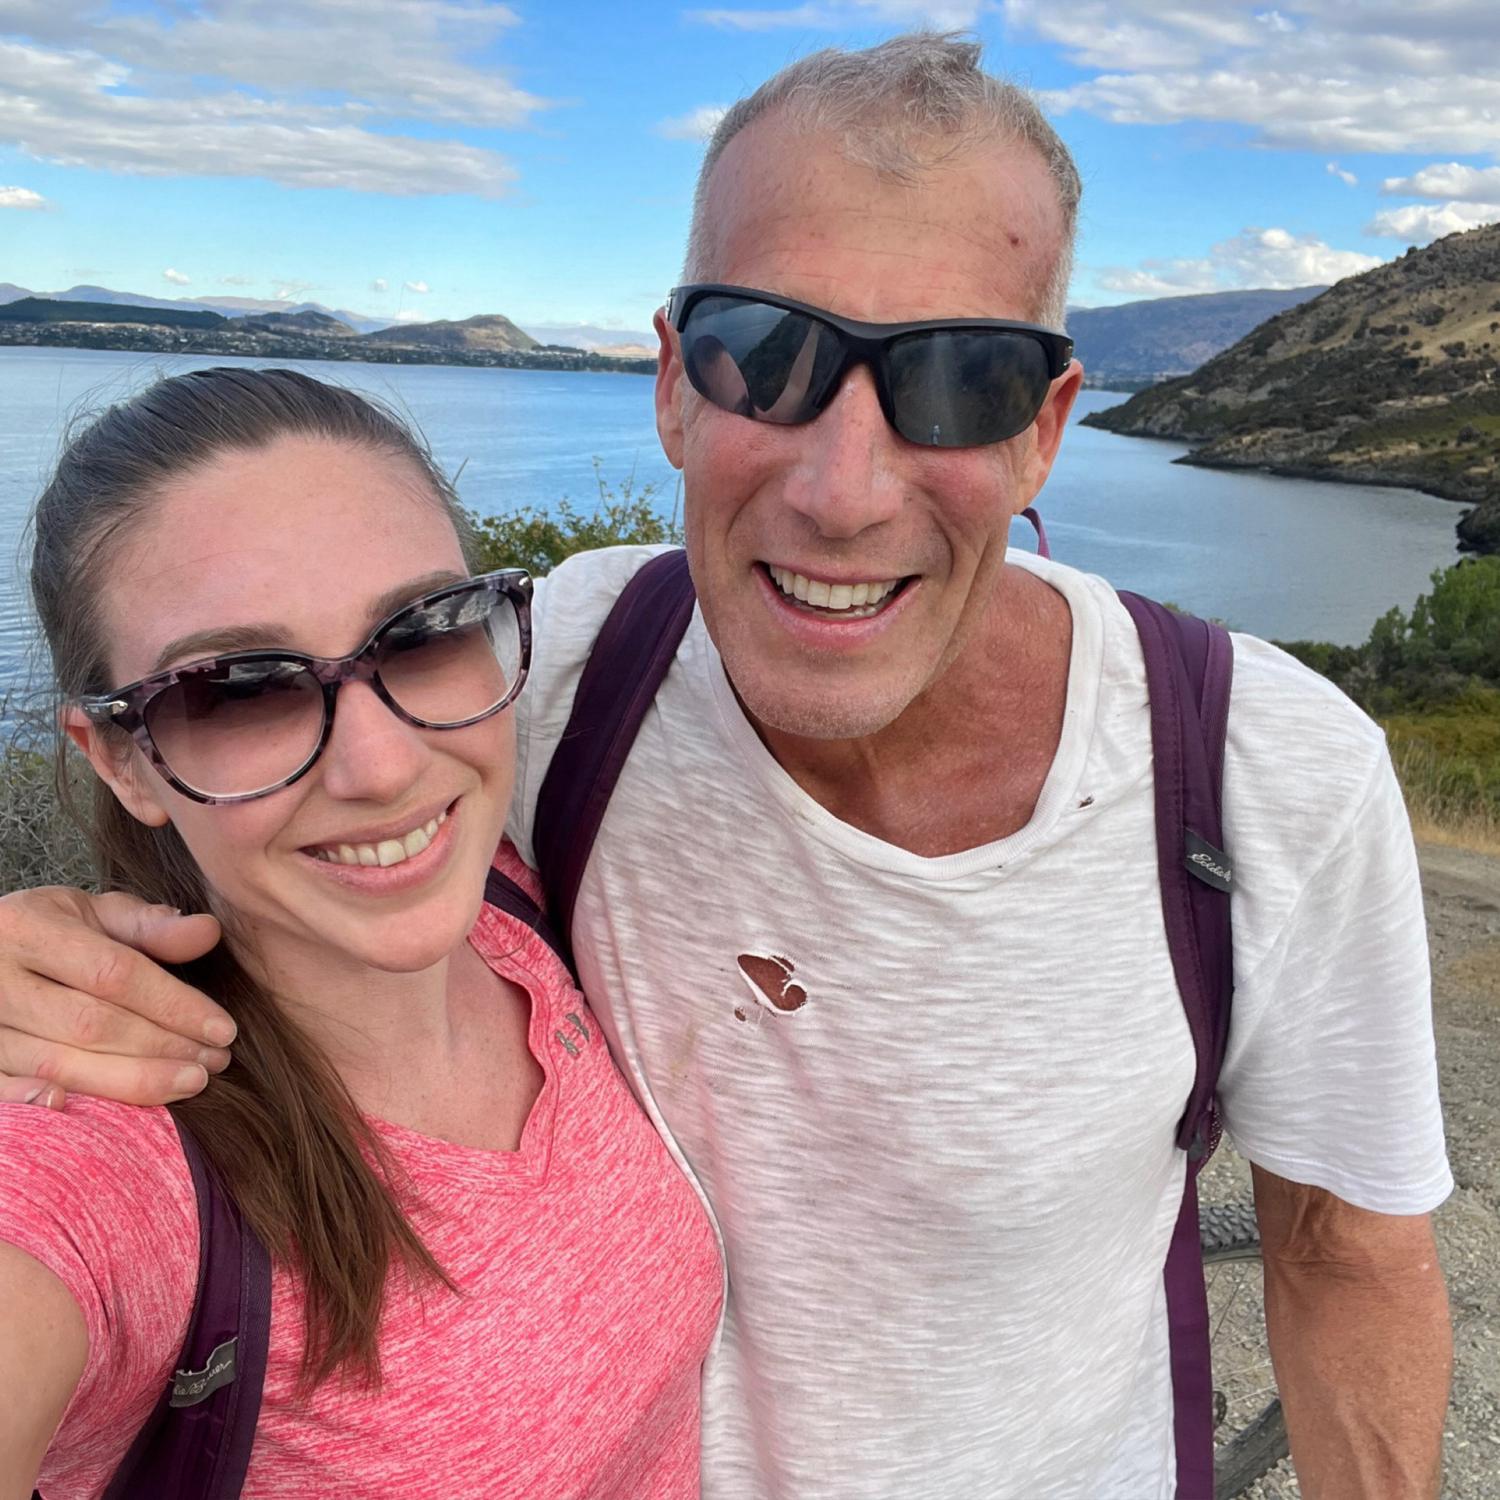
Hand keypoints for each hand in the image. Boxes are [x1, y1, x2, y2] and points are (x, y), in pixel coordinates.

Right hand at [0, 888, 229, 1107]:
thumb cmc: (49, 932)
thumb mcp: (92, 913)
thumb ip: (148, 926)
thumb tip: (208, 932)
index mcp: (27, 928)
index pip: (113, 974)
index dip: (173, 1005)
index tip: (223, 1029)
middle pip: (90, 1024)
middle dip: (162, 1047)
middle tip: (214, 1063)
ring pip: (57, 1064)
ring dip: (131, 1081)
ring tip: (189, 1083)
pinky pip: (6, 1092)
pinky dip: (47, 1107)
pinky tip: (97, 1116)